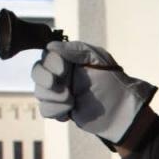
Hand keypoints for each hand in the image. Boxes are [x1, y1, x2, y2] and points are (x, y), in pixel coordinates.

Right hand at [31, 39, 156, 144]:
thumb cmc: (113, 81)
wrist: (121, 110)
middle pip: (37, 72)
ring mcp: (59, 92)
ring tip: (72, 100)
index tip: (64, 69)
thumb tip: (50, 47)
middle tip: (61, 87)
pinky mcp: (61, 109)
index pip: (47, 55)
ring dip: (54, 97)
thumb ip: (75, 49)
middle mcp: (61, 74)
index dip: (51, 63)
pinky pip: (45, 110)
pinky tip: (70, 111)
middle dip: (45, 79)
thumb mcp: (97, 58)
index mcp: (68, 58)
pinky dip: (56, 110)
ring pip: (40, 92)